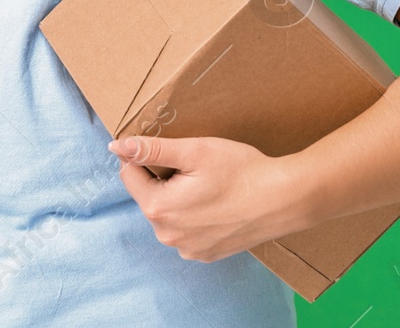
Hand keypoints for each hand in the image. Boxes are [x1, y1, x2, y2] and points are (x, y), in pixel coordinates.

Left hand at [107, 134, 312, 261]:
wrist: (284, 199)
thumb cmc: (241, 171)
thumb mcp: (194, 151)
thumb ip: (152, 149)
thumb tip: (116, 146)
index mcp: (158, 208)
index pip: (129, 173)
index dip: (147, 156)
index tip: (174, 152)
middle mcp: (167, 235)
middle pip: (149, 195)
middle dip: (164, 178)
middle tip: (197, 169)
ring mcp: (187, 249)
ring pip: (169, 213)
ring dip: (179, 197)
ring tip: (210, 186)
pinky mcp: (205, 254)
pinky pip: (187, 230)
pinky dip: (196, 215)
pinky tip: (218, 204)